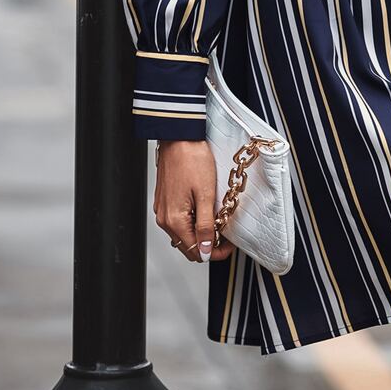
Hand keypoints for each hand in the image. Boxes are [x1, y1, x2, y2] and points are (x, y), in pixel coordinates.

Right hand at [153, 139, 234, 262]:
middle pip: (188, 245)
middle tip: (225, 233)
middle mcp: (164, 218)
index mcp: (173, 220)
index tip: (228, 246)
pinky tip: (205, 210)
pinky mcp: (165, 201)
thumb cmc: (192, 159)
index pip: (194, 251)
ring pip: (184, 233)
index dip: (214, 252)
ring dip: (201, 232)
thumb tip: (205, 250)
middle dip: (208, 243)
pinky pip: (179, 220)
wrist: (180, 137)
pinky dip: (193, 221)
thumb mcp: (205, 195)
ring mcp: (163, 209)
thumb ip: (205, 226)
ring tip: (217, 220)